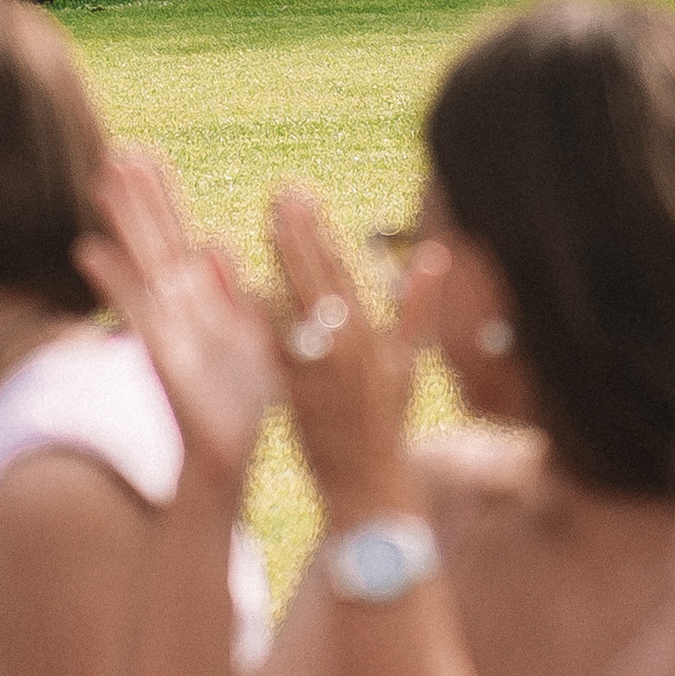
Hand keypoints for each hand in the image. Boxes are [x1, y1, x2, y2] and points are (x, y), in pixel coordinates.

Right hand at [80, 152, 276, 502]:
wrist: (224, 460)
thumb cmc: (236, 406)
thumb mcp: (248, 340)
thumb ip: (236, 296)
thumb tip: (216, 245)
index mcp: (201, 303)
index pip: (176, 238)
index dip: (160, 199)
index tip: (142, 153)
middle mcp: (178, 310)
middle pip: (154, 243)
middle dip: (137, 199)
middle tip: (115, 151)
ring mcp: (167, 329)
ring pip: (144, 265)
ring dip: (125, 224)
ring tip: (103, 179)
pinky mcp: (163, 357)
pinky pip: (137, 312)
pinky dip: (114, 281)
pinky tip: (88, 249)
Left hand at [265, 191, 427, 528]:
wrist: (367, 481)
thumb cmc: (387, 418)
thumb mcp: (409, 360)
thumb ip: (419, 304)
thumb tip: (438, 253)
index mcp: (373, 336)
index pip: (343, 272)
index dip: (320, 231)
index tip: (302, 194)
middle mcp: (348, 350)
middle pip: (317, 282)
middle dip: (296, 236)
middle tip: (279, 195)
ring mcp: (319, 373)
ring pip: (292, 313)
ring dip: (274, 271)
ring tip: (258, 229)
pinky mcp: (292, 395)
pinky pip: (270, 353)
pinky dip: (255, 323)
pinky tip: (237, 291)